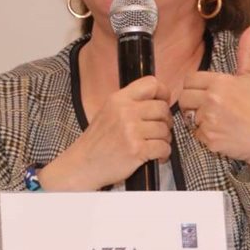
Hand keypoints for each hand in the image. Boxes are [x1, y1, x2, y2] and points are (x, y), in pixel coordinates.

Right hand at [39, 76, 170, 190]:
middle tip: (160, 129)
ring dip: (165, 139)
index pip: (151, 84)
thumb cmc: (97, 141)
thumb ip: (131, 103)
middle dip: (166, 121)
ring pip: (165, 130)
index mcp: (119, 99)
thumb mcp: (109, 112)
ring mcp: (131, 131)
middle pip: (162, 108)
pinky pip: (163, 147)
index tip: (164, 102)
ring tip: (155, 144)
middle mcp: (125, 112)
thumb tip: (159, 100)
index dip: (163, 92)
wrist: (83, 165)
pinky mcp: (137, 150)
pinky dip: (163, 154)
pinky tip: (156, 156)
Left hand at [179, 24, 249, 178]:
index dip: (195, 87)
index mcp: (220, 82)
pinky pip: (196, 135)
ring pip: (188, 117)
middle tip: (209, 108)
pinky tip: (220, 133)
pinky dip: (205, 136)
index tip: (206, 93)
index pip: (189, 80)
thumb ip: (246, 51)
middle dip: (193, 104)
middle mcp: (212, 99)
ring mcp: (209, 120)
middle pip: (184, 98)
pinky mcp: (209, 138)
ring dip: (198, 120)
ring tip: (217, 120)